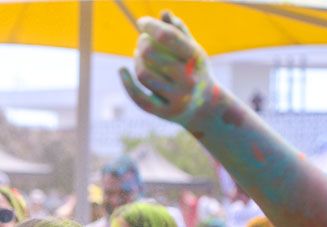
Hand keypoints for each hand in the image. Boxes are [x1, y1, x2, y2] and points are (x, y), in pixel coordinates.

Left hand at [120, 11, 216, 127]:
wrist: (205, 107)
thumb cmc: (195, 71)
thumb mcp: (193, 50)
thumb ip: (179, 31)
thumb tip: (164, 13)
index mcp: (196, 60)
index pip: (167, 37)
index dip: (150, 26)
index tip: (142, 23)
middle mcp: (188, 80)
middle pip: (151, 54)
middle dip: (142, 42)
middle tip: (142, 41)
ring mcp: (177, 99)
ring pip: (143, 74)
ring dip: (136, 60)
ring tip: (137, 54)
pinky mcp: (165, 113)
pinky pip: (139, 98)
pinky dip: (127, 83)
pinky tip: (121, 70)